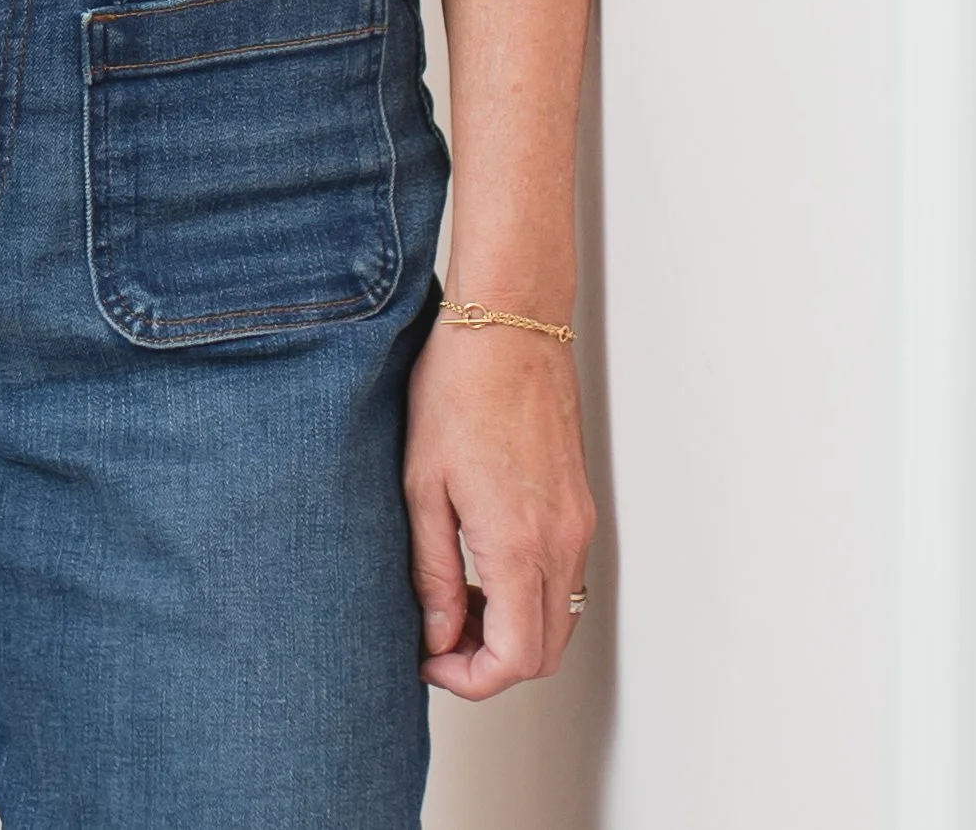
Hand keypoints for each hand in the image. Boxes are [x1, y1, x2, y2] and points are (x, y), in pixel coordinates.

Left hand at [404, 311, 594, 695]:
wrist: (510, 323)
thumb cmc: (459, 387)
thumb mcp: (422, 484)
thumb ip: (432, 571)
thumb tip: (438, 634)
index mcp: (518, 543)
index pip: (514, 659)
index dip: (470, 679)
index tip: (430, 658)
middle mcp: (561, 542)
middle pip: (543, 652)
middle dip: (490, 663)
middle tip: (439, 635)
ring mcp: (577, 524)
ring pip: (558, 619)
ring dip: (511, 630)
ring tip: (456, 598)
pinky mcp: (580, 506)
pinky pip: (564, 580)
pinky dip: (529, 596)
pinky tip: (484, 564)